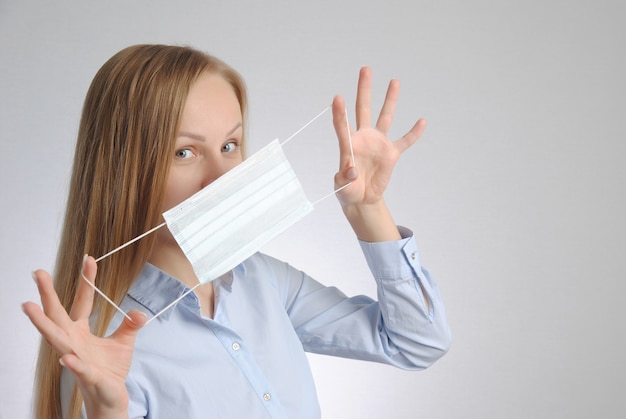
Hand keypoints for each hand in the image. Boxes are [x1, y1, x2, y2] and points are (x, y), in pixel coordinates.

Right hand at [23, 256, 145, 417]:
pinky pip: (77, 368)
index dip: (86, 280)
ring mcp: (75, 357)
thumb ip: (130, 325)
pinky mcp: (86, 375)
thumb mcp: (125, 342)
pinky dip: (72, 362)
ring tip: (29, 306)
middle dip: (47, 294)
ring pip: (56, 339)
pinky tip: (66, 357)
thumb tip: (139, 312)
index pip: (82, 301)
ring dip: (42, 324)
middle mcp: (72, 341)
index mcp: (80, 331)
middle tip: (38, 273)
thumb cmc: (110, 369)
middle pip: (57, 315)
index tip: (89, 259)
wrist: (110, 396)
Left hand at [331, 66, 426, 240]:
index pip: (342, 125)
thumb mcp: (342, 187)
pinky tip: (422, 122)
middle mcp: (363, 138)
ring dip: (390, 100)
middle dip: (364, 89)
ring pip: (386, 117)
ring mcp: (378, 144)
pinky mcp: (391, 154)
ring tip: (394, 81)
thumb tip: (352, 170)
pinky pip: (405, 141)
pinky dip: (414, 133)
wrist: (361, 198)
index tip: (337, 98)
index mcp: (348, 144)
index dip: (339, 113)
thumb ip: (345, 178)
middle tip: (365, 69)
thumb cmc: (347, 190)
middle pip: (363, 109)